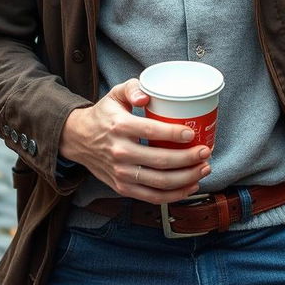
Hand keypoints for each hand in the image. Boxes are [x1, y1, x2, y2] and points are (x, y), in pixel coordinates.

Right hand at [59, 78, 210, 203]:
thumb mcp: (115, 94)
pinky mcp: (122, 188)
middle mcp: (120, 153)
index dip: (174, 134)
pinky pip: (152, 197)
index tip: (192, 134)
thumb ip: (133, 88)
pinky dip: (174, 195)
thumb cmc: (104, 115)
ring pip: (159, 183)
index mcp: (120, 127)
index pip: (151, 131)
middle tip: (205, 152)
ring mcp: (121, 173)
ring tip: (203, 169)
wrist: (78, 139)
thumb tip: (146, 97)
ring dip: (186, 178)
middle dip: (188, 159)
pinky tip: (189, 185)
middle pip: (160, 161)